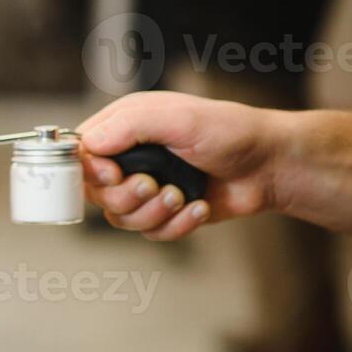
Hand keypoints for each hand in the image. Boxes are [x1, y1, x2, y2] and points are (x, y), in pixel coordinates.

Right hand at [77, 91, 285, 240]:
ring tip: (182, 196)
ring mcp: (146, 187)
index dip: (89, 171)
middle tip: (155, 186)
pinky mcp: (163, 212)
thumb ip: (129, 126)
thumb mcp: (177, 118)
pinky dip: (175, 225)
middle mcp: (130, 157)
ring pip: (119, 218)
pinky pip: (149, 233)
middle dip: (126, 197)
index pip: (81, 153)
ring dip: (153, 213)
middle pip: (95, 193)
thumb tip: (88, 146)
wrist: (270, 166)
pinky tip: (198, 208)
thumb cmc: (230, 132)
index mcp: (125, 126)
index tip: (114, 176)